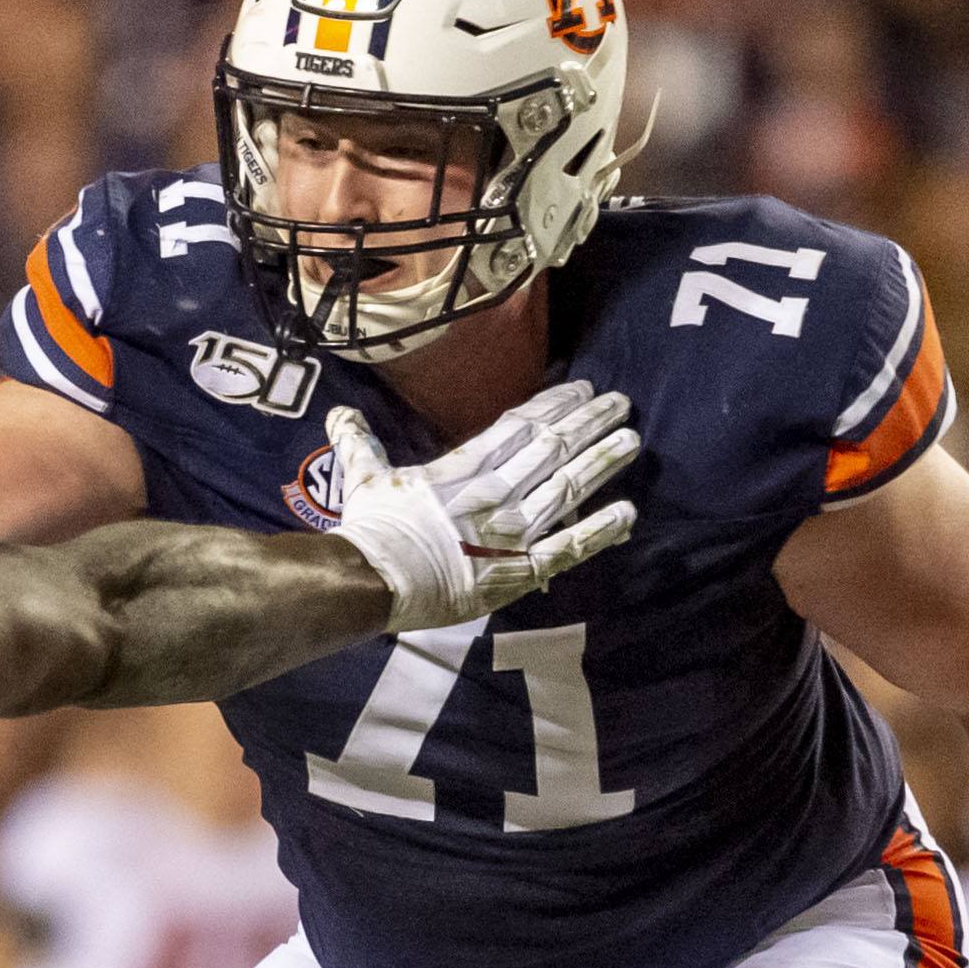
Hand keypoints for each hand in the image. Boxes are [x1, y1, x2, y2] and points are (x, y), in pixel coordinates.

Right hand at [327, 381, 639, 631]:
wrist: (376, 579)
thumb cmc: (370, 531)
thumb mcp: (362, 478)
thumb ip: (359, 442)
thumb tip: (337, 415)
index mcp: (465, 466)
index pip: (520, 427)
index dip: (555, 405)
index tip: (582, 388)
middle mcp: (497, 491)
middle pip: (553, 449)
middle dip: (590, 423)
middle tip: (622, 402)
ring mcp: (512, 531)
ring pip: (568, 488)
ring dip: (603, 462)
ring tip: (632, 440)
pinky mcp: (519, 570)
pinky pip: (569, 548)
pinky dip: (601, 531)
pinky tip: (629, 513)